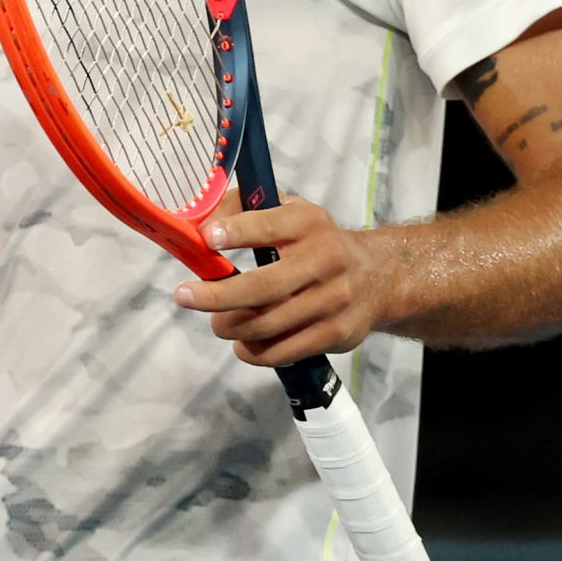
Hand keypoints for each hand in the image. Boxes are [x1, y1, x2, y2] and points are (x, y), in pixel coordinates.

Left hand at [171, 195, 391, 367]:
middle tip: (184, 296)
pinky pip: (285, 350)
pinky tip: (242, 344)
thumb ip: (240, 209)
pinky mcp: (337, 333)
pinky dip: (255, 351)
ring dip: (231, 327)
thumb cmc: (314, 241)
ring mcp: (333, 300)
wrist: (377, 277)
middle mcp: (325, 260)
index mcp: (308, 223)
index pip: (268, 226)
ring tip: (217, 323)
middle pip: (263, 287)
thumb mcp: (288, 211)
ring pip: (269, 324)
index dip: (236, 232)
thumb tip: (196, 227)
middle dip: (216, 296)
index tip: (207, 239)